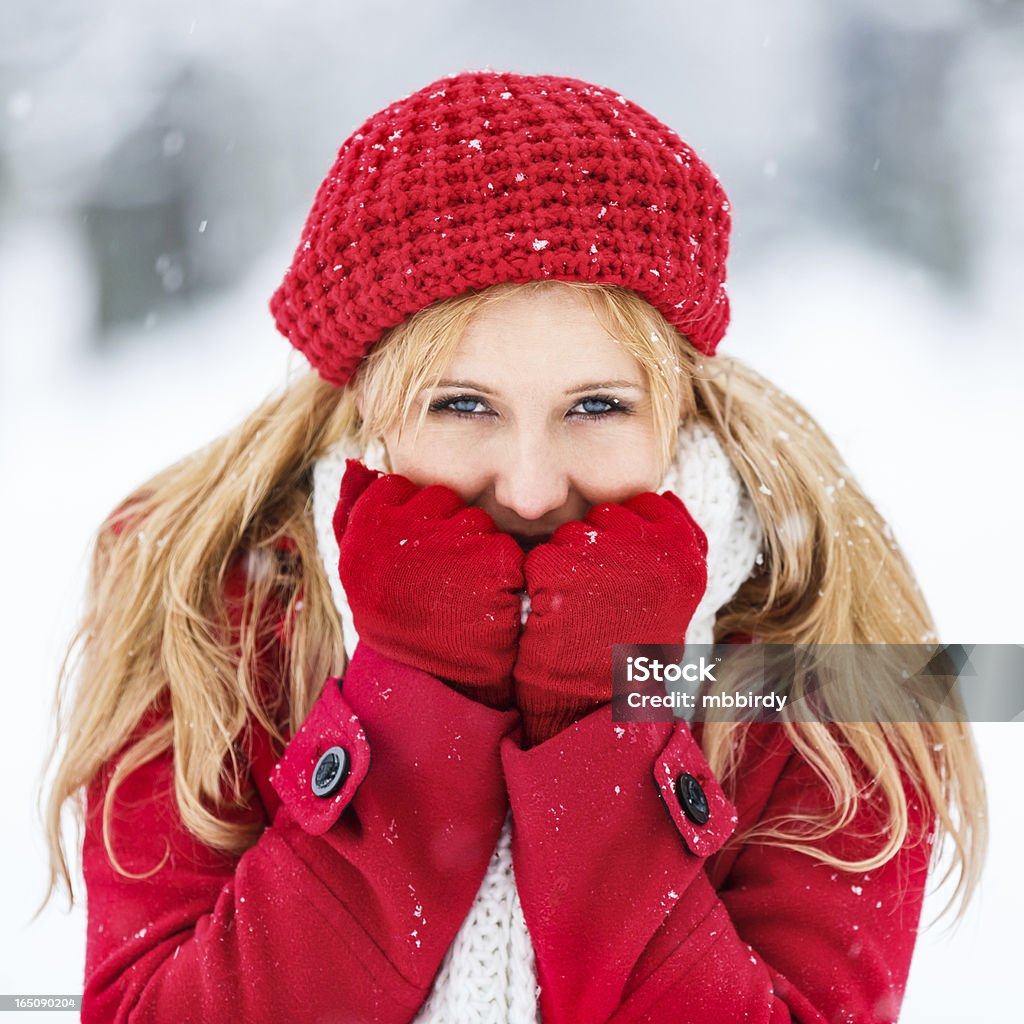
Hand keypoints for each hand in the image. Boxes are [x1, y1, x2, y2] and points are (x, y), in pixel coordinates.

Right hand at [333, 459, 525, 707]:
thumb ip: (352, 509)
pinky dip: (500, 574)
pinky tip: (481, 602)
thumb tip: (356, 464)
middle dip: (445, 532)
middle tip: (434, 577)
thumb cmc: (391, 615)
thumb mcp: (357, 565)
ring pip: (476, 523)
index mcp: (368, 525)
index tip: (406, 557)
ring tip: (455, 593)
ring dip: (473, 553)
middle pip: (442, 501)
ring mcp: (451, 545)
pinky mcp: (493, 563)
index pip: (401, 489)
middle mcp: (404, 531)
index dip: (409, 521)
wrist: (427, 680)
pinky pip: (503, 548)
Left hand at [513, 491, 707, 745]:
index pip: (650, 505)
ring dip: (568, 564)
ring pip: (572, 532)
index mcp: (687, 556)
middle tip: (600, 597)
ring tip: (581, 610)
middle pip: (610, 514)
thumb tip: (663, 495)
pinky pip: (542, 556)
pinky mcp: (559, 567)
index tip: (627, 577)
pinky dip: (541, 583)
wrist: (596, 709)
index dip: (631, 535)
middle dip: (597, 545)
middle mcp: (653, 550)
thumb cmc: (635, 655)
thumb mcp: (676, 599)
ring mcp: (605, 556)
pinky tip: (557, 615)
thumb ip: (675, 547)